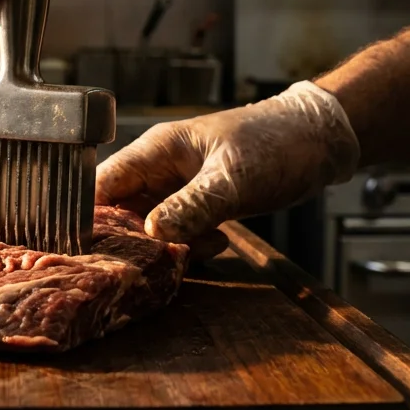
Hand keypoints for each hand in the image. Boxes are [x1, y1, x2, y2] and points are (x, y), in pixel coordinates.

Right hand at [94, 82, 360, 259]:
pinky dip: (189, 247)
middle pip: (120, 212)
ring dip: (162, 248)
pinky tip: (214, 246)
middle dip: (127, 242)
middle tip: (144, 268)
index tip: (91, 252)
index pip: (102, 184)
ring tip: (187, 256)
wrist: (320, 141)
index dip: (90, 218)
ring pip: (148, 227)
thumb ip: (193, 206)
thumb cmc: (276, 143)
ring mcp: (178, 189)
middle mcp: (159, 170)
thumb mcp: (233, 179)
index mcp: (156, 151)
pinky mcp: (198, 205)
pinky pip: (177, 232)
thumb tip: (152, 233)